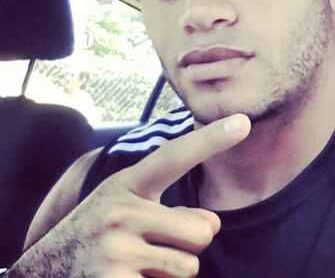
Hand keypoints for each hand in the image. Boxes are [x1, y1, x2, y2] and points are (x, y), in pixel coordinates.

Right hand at [10, 113, 250, 277]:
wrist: (41, 273)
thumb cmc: (98, 236)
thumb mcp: (127, 210)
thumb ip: (173, 212)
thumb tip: (212, 224)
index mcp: (127, 186)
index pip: (174, 157)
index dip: (211, 139)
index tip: (244, 121)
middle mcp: (120, 213)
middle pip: (202, 232)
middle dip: (190, 246)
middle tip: (155, 248)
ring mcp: (115, 253)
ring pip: (188, 268)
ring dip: (172, 274)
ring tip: (137, 267)